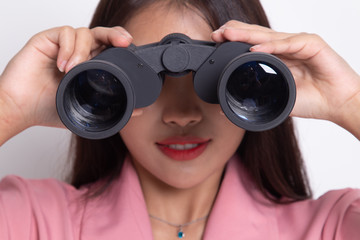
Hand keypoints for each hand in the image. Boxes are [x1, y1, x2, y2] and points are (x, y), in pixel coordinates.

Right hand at [0, 26, 132, 141]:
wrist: (21, 109)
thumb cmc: (48, 108)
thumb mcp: (85, 110)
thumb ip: (110, 109)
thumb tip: (138, 110)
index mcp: (89, 65)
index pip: (108, 47)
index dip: (120, 43)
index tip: (130, 48)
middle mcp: (78, 53)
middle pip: (101, 33)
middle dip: (114, 34)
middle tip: (123, 42)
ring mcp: (62, 46)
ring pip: (83, 32)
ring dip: (83, 50)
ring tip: (73, 70)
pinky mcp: (46, 40)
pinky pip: (64, 33)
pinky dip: (67, 47)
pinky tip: (63, 65)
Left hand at [212, 21, 359, 136]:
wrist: (338, 104)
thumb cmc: (313, 100)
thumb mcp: (277, 97)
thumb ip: (257, 97)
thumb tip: (229, 105)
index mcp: (278, 56)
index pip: (253, 44)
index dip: (235, 41)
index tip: (217, 42)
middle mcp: (287, 47)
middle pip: (257, 36)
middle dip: (235, 33)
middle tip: (217, 33)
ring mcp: (299, 43)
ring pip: (269, 37)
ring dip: (247, 36)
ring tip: (228, 35)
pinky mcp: (312, 44)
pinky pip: (288, 44)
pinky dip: (271, 47)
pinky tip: (255, 50)